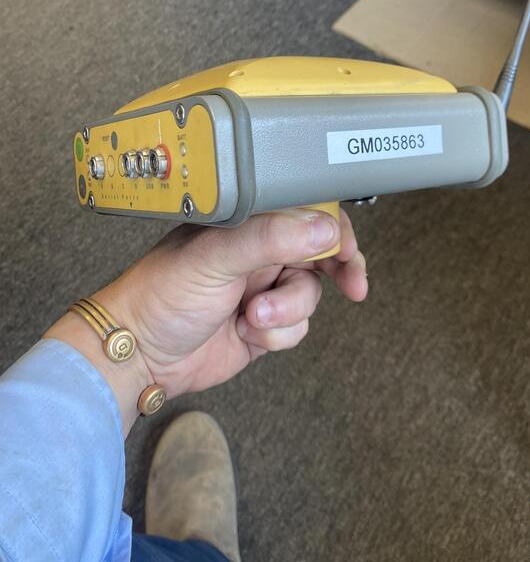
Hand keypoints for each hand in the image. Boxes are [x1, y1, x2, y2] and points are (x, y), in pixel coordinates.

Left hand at [91, 209, 366, 399]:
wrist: (141, 354)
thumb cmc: (163, 292)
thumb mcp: (216, 256)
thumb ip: (270, 238)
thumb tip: (324, 229)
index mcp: (247, 221)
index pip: (304, 210)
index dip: (333, 227)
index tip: (347, 248)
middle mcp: (259, 251)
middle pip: (320, 253)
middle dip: (336, 271)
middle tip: (352, 285)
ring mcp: (264, 288)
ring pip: (310, 295)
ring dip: (288, 309)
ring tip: (253, 315)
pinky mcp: (265, 325)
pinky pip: (297, 327)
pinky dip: (278, 334)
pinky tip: (248, 333)